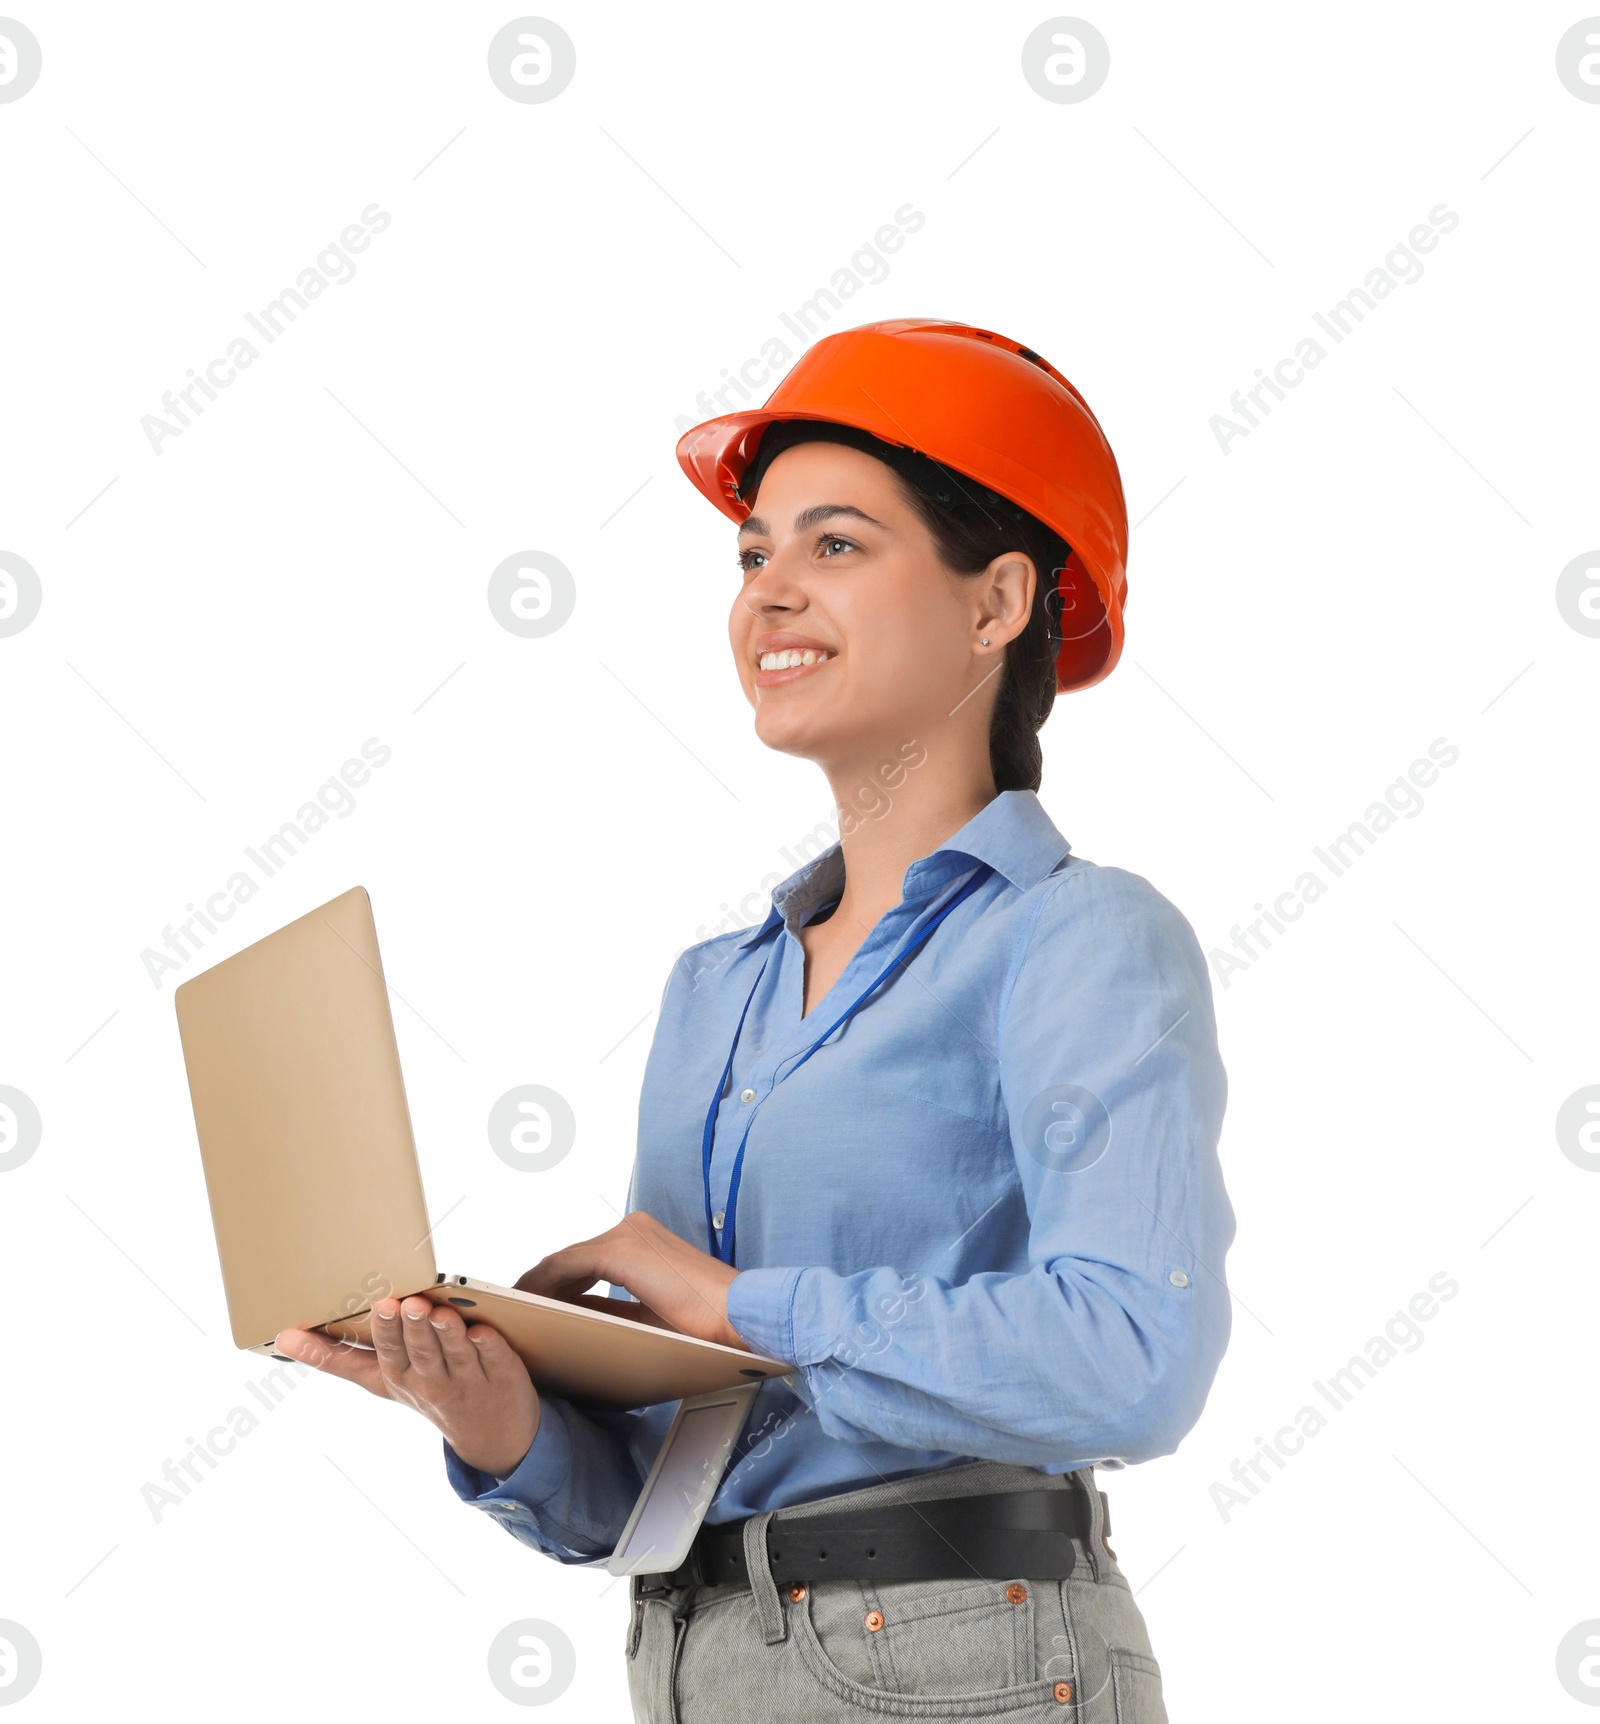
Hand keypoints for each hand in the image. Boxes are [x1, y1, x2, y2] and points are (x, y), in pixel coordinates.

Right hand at [275, 1295, 540, 1476]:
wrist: (489, 1433)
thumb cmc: (425, 1390)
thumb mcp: (379, 1379)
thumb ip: (336, 1357)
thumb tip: (282, 1337)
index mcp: (397, 1378)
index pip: (384, 1356)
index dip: (380, 1333)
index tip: (378, 1305)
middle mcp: (430, 1383)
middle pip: (418, 1353)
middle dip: (408, 1328)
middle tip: (401, 1303)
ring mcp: (467, 1382)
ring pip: (455, 1355)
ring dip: (445, 1334)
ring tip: (437, 1312)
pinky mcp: (502, 1377)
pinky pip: (494, 1359)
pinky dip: (489, 1346)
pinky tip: (482, 1329)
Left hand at [516, 1211, 745, 1350]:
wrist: (738, 1314)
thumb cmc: (706, 1322)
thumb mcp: (654, 1314)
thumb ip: (620, 1309)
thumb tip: (584, 1322)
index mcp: (645, 1239)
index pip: (589, 1261)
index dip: (559, 1284)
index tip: (538, 1305)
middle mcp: (633, 1228)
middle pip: (573, 1258)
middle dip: (543, 1284)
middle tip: (519, 1310)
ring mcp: (626, 1236)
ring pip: (565, 1261)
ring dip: (538, 1286)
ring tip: (518, 1311)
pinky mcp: (621, 1251)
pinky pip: (566, 1266)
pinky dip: (544, 1285)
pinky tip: (529, 1305)